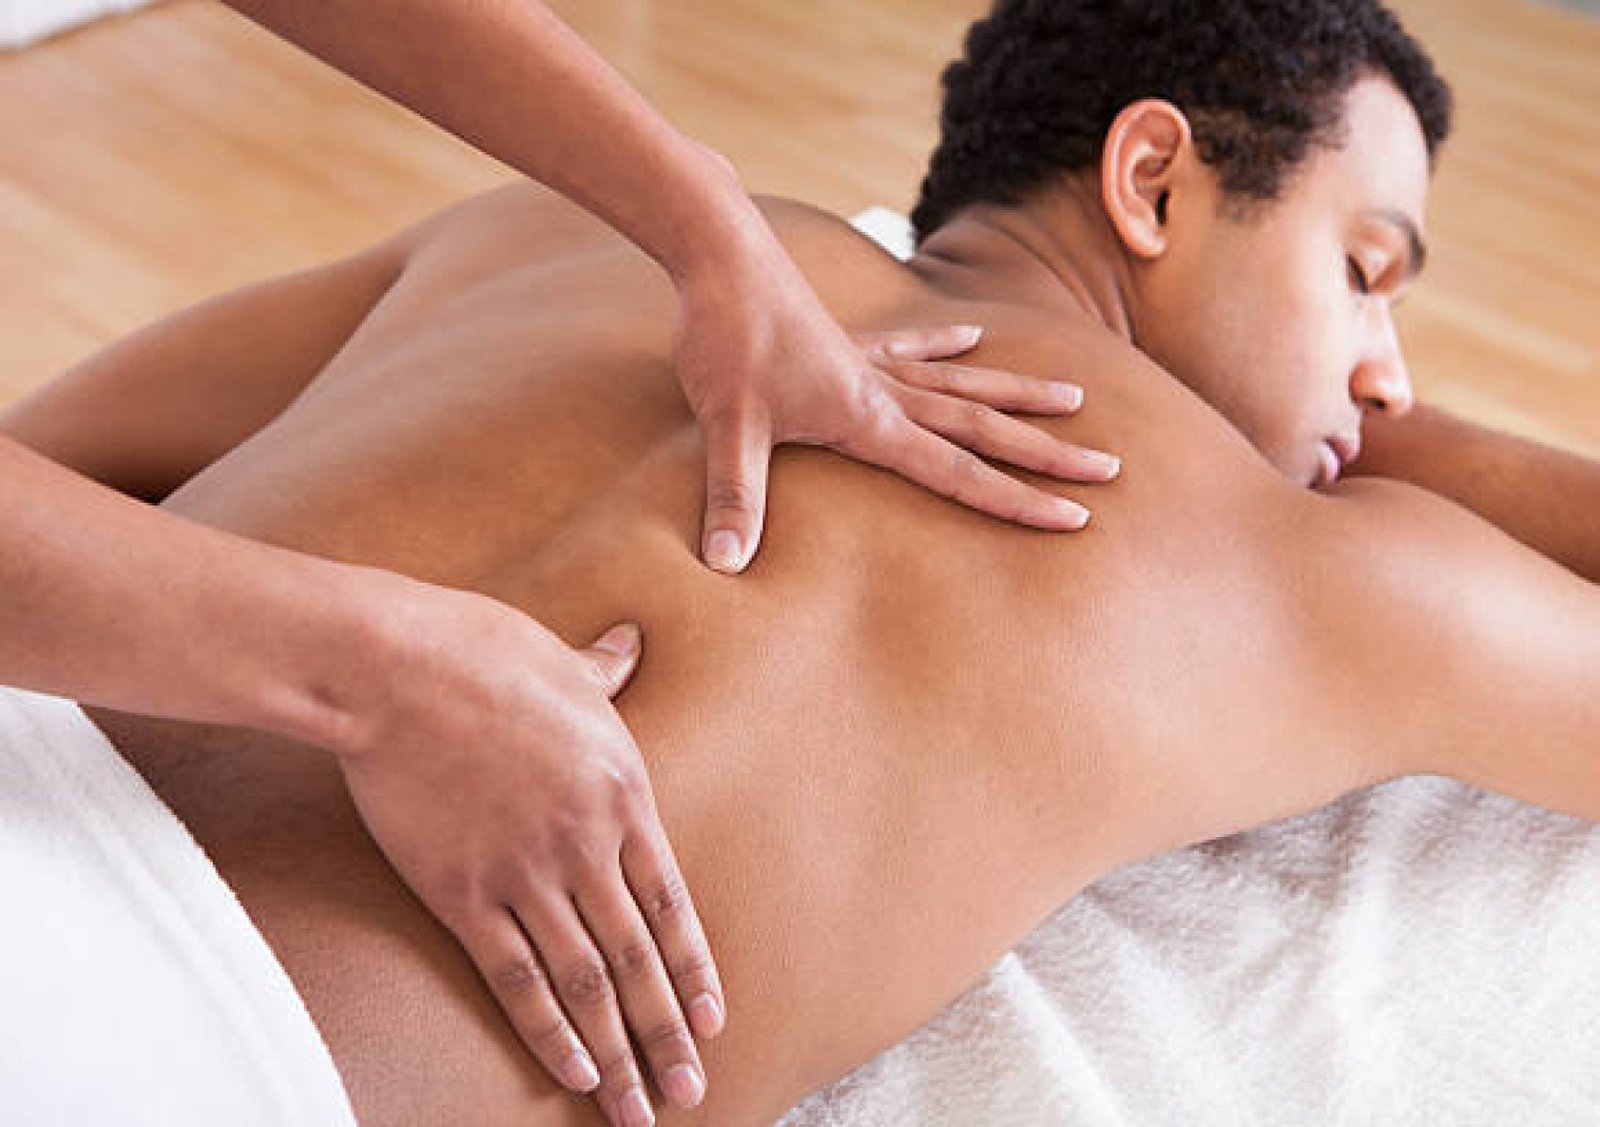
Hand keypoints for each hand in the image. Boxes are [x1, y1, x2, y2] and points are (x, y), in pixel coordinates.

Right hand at [330, 582, 719, 1125]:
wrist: (397, 669)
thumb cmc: (483, 652)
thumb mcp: (563, 661)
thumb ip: (604, 671)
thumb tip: (629, 645)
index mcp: (621, 794)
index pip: (670, 904)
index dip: (693, 970)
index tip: (712, 1022)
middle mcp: (585, 847)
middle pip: (635, 959)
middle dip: (665, 1034)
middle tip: (689, 1093)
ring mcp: (524, 874)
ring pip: (584, 984)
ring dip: (615, 1054)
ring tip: (636, 1111)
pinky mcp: (462, 893)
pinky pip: (515, 979)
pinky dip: (547, 1032)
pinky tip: (572, 1073)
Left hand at [671, 227, 1119, 572]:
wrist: (719, 253)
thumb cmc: (725, 340)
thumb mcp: (728, 426)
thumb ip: (735, 496)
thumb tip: (725, 563)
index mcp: (869, 417)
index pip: (958, 470)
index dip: (1016, 500)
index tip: (1073, 517)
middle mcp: (884, 389)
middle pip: (981, 425)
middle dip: (1045, 452)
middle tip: (1108, 466)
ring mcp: (870, 361)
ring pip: (962, 383)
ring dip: (1017, 395)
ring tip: (1073, 398)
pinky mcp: (847, 340)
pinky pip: (911, 348)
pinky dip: (945, 344)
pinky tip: (974, 335)